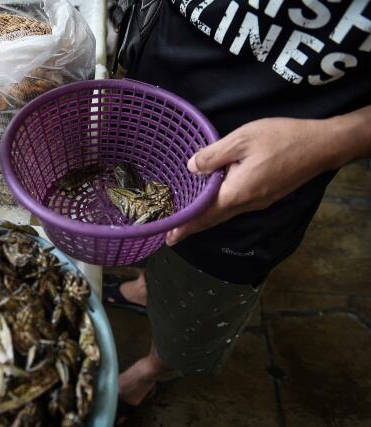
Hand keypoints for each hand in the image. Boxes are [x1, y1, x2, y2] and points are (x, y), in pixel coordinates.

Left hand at [166, 117, 339, 245]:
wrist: (321, 145)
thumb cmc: (281, 139)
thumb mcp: (241, 139)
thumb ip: (213, 155)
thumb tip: (191, 169)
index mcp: (237, 192)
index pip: (204, 214)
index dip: (186, 226)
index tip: (169, 238)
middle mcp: (247, 203)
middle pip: (214, 219)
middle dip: (192, 227)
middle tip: (172, 236)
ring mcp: (259, 202)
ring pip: (225, 213)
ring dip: (206, 218)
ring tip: (188, 220)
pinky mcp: (266, 196)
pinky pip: (236, 206)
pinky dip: (220, 208)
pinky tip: (213, 202)